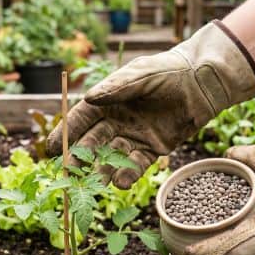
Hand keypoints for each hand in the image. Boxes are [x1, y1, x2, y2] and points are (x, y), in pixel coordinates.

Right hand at [47, 22, 254, 187]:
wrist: (203, 82)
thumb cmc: (169, 71)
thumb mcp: (141, 75)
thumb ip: (118, 87)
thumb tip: (90, 98)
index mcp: (109, 100)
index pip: (81, 119)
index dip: (65, 133)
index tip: (51, 149)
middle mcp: (118, 120)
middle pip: (93, 142)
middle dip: (80, 158)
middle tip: (69, 174)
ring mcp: (135, 136)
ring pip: (112, 157)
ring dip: (102, 171)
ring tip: (94, 183)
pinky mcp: (154, 149)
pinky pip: (137, 165)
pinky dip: (128, 174)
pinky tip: (120, 183)